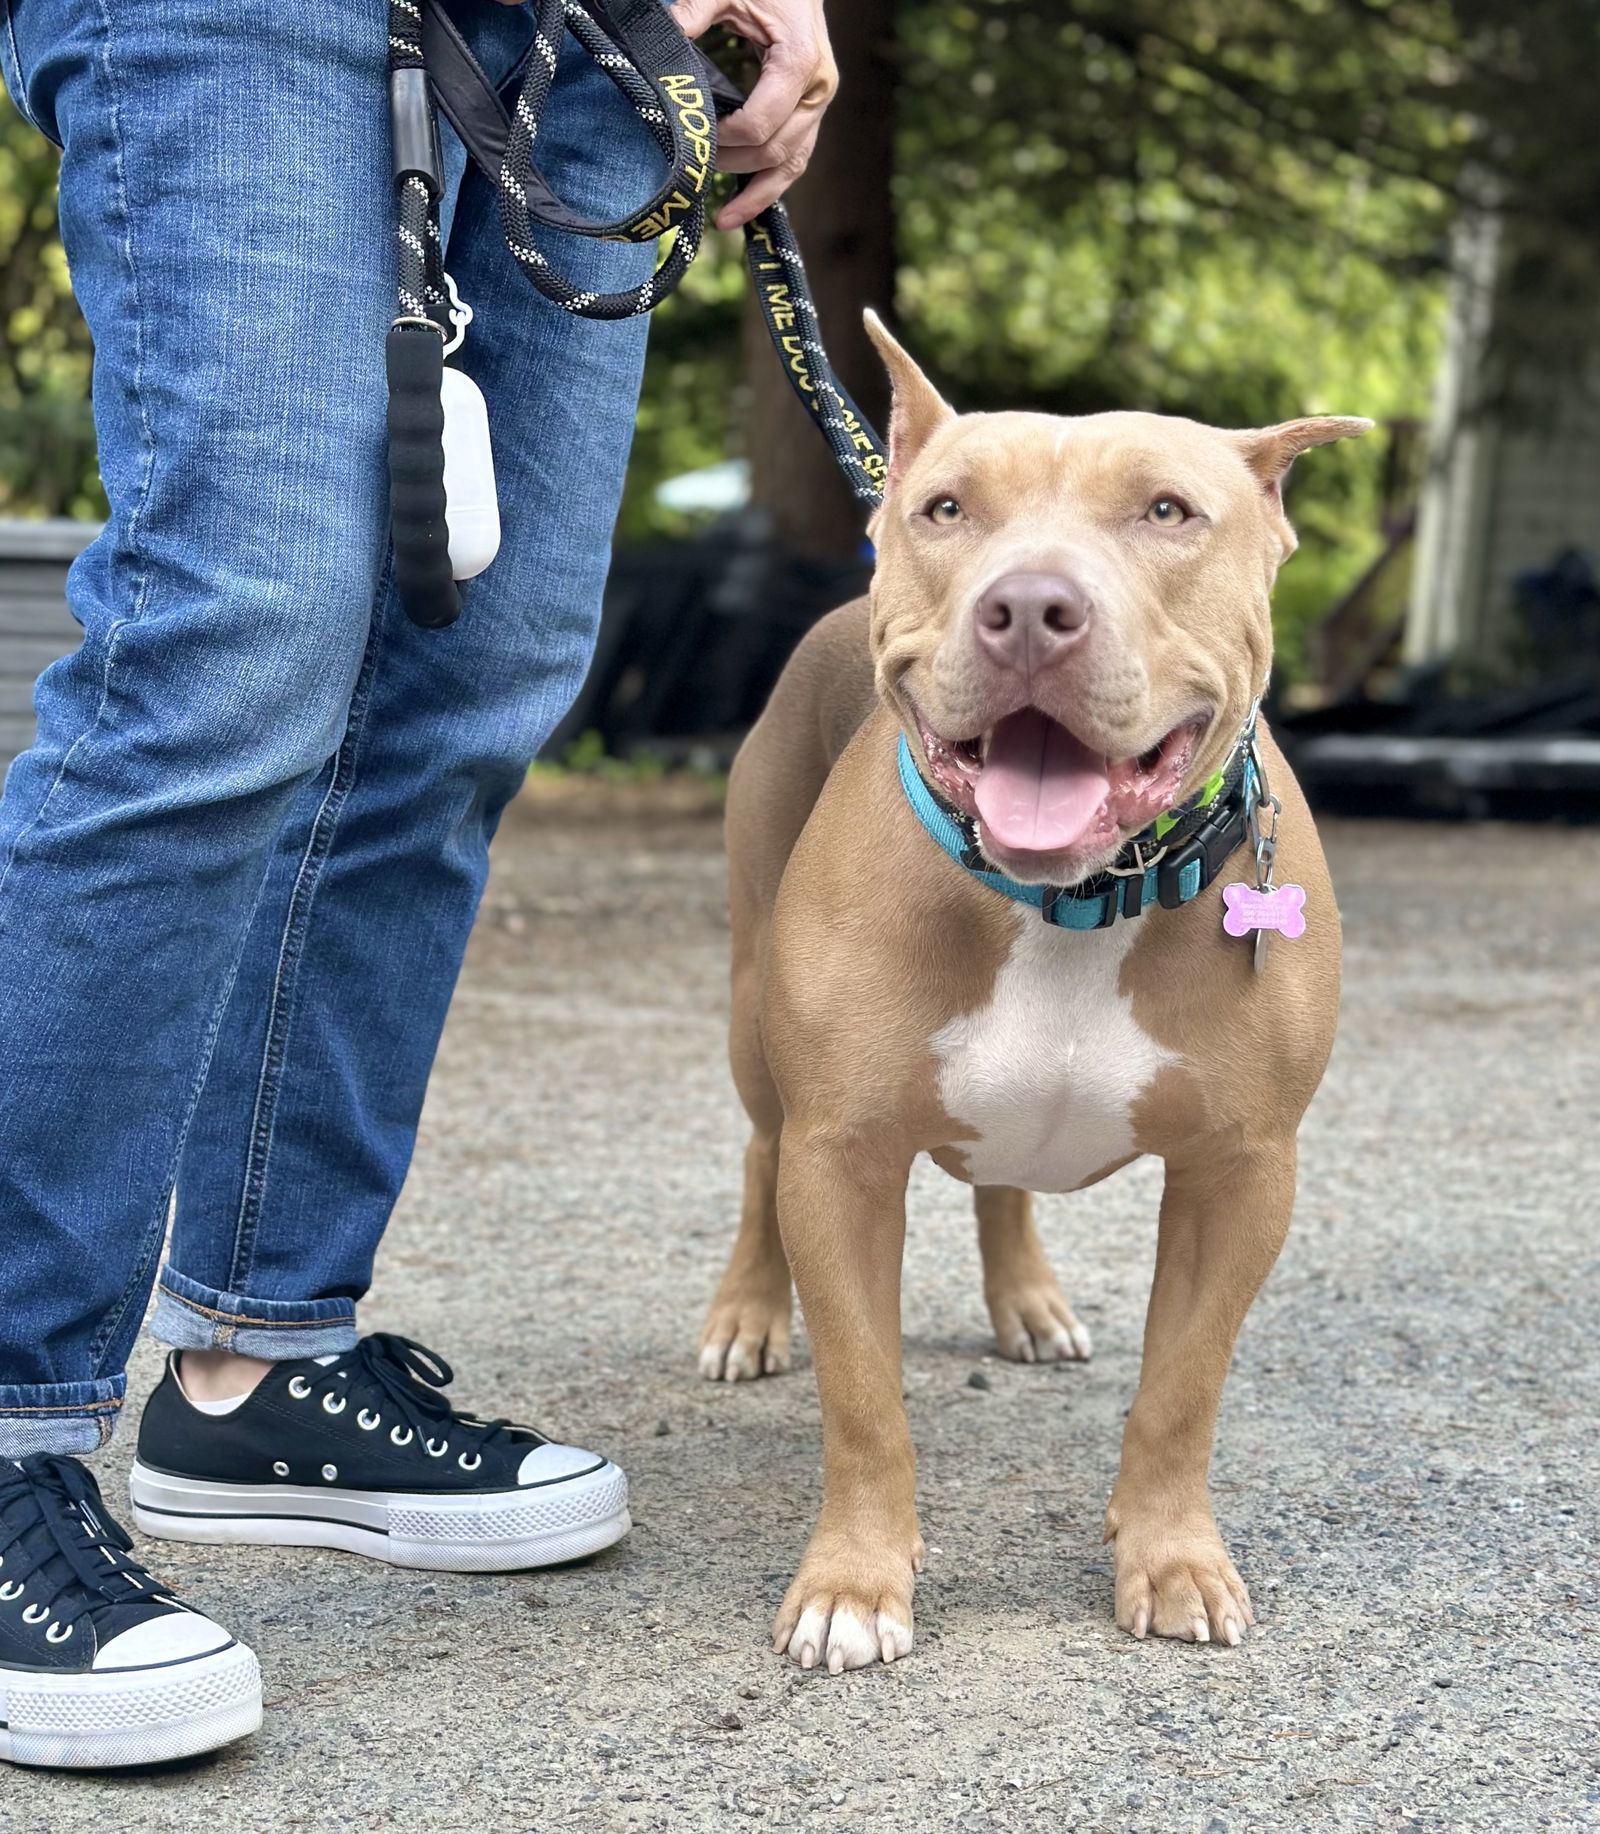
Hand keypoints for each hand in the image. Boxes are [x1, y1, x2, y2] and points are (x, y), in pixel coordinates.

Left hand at [668, 1, 837, 229]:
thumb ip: (694, 10)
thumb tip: (661, 37)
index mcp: (799, 62)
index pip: (760, 123)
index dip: (724, 138)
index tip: (693, 133)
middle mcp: (818, 90)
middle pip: (775, 150)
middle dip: (733, 164)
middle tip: (695, 165)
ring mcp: (819, 105)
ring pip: (792, 165)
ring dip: (757, 194)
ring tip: (723, 219)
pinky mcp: (813, 114)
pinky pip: (795, 160)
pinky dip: (771, 187)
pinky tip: (743, 207)